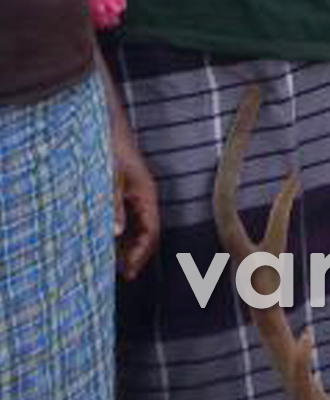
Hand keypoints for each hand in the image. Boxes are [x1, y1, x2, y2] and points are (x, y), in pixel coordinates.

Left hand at [112, 129, 158, 280]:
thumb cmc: (111, 148)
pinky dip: (122, 232)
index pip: (151, 233)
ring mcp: (136, 194)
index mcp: (147, 196)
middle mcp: (145, 198)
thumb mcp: (110, 178)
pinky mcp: (126, 190)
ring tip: (115, 263)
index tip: (129, 272)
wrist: (107, 125)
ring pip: (139, 227)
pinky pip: (130, 218)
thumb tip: (116, 233)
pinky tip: (109, 239)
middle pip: (148, 234)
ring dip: (129, 245)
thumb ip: (113, 204)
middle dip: (137, 255)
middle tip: (124, 274)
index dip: (141, 255)